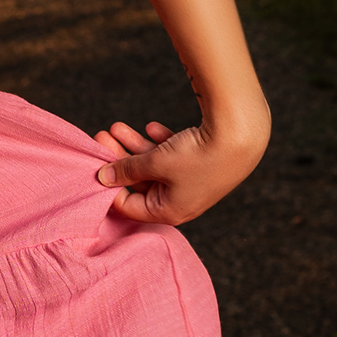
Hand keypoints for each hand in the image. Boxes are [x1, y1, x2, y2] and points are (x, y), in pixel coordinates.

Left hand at [91, 113, 268, 227]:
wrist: (242, 133)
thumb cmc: (198, 155)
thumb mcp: (156, 163)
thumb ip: (127, 169)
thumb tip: (103, 177)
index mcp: (169, 211)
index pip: (130, 206)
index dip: (109, 186)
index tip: (94, 165)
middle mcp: (181, 200)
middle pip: (141, 182)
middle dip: (119, 158)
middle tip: (101, 137)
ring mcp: (193, 181)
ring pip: (156, 166)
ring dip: (135, 146)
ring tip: (117, 125)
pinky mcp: (203, 162)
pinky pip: (175, 155)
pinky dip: (161, 142)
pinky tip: (151, 128)